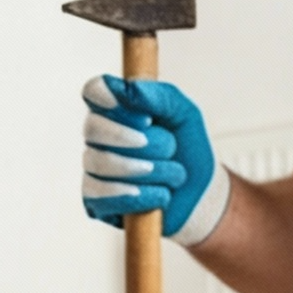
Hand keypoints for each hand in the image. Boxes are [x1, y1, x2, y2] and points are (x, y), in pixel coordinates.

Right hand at [80, 74, 228, 245]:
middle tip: (171, 148)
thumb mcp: (184, 114)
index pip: (94, 92)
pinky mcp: (94, 202)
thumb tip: (129, 90)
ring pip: (103, 163)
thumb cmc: (187, 149)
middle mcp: (97, 138)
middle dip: (143, 142)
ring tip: (176, 175)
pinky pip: (103, 196)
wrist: (200, 195)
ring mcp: (92, 170)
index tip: (147, 118)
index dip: (113, 101)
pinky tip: (161, 195)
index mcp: (115, 109)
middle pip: (94, 129)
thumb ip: (160, 96)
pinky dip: (140, 196)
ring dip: (150, 170)